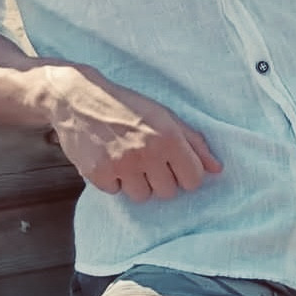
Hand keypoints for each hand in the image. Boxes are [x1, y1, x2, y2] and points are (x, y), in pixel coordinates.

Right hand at [42, 64, 222, 202]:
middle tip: (146, 157)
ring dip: (136, 182)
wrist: (78, 98)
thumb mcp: (164, 114)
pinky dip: (113, 180)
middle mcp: (147, 153)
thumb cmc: (126, 105)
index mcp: (168, 137)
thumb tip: (217, 168)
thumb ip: (193, 141)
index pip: (194, 179)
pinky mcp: (98, 174)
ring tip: (127, 158)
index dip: (186, 173)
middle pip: (168, 192)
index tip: (174, 164)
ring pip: (142, 196)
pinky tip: (108, 159)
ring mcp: (121, 165)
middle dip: (160, 178)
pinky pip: (116, 192)